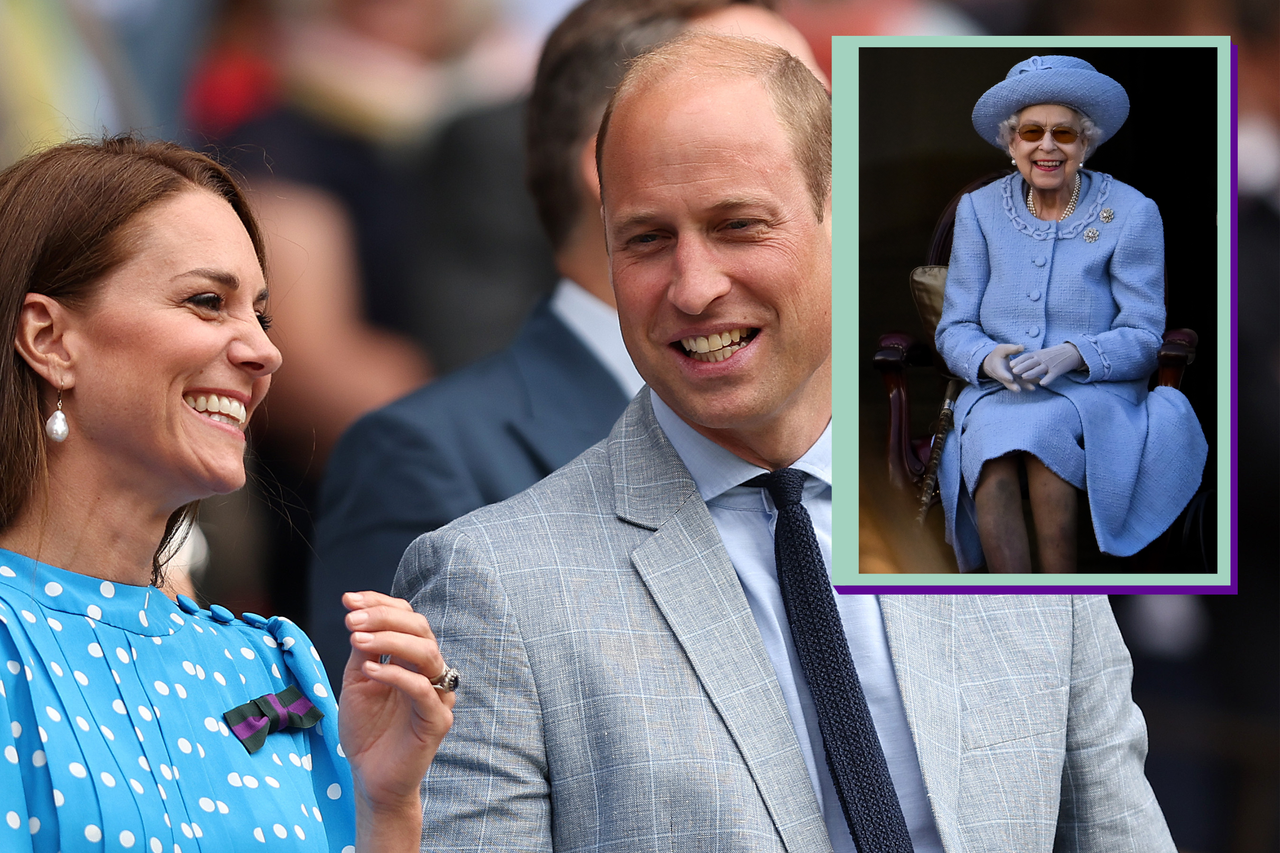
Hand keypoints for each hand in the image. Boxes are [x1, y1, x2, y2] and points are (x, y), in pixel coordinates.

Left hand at [338, 591, 454, 845]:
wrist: (370, 777)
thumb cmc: (366, 730)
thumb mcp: (357, 682)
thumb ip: (364, 652)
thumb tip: (359, 616)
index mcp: (413, 659)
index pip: (406, 618)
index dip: (379, 603)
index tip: (348, 600)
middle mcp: (431, 671)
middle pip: (419, 628)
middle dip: (383, 617)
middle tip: (351, 619)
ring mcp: (438, 694)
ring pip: (426, 652)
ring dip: (389, 640)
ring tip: (357, 639)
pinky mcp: (438, 720)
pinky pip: (422, 689)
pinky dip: (396, 674)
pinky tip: (370, 670)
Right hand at [981, 344, 1036, 391]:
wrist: (991, 364)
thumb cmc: (997, 355)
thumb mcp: (1002, 349)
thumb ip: (1011, 349)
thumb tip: (1022, 347)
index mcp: (998, 368)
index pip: (1001, 373)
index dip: (1005, 376)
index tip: (1010, 378)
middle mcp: (1003, 376)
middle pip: (1008, 383)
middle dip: (1013, 386)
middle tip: (1018, 389)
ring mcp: (1009, 380)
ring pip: (1016, 384)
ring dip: (1024, 386)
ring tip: (1033, 388)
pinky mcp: (1015, 380)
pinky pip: (1021, 382)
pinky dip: (1029, 382)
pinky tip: (1038, 381)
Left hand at [1010, 343, 1082, 386]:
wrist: (1071, 352)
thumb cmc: (1052, 355)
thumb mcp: (1041, 353)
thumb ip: (1031, 358)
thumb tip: (1017, 363)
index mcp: (1037, 354)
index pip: (1026, 357)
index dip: (1019, 361)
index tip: (1011, 364)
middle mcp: (1042, 359)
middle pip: (1031, 363)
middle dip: (1022, 367)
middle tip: (1013, 371)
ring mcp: (1050, 364)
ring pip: (1039, 369)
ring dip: (1031, 373)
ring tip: (1023, 377)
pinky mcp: (1057, 370)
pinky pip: (1051, 375)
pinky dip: (1047, 379)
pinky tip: (1042, 384)